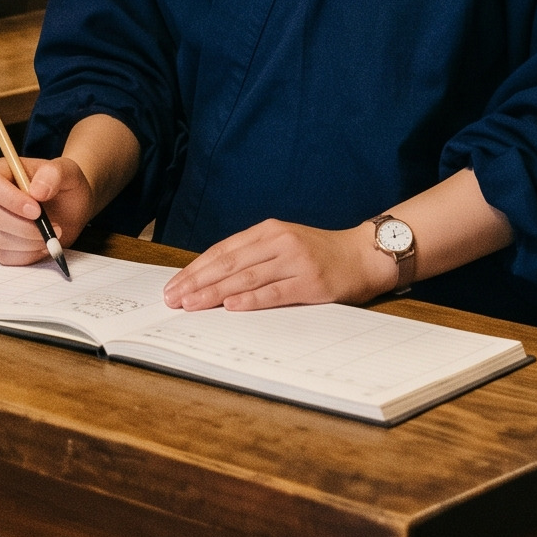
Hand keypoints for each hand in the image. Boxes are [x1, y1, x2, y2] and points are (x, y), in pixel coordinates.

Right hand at [0, 155, 95, 266]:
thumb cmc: (65, 185)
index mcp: (1, 172)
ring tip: (53, 233)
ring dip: (31, 241)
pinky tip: (44, 244)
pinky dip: (29, 254)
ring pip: (0, 239)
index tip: (36, 211)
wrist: (71, 206)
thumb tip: (37, 191)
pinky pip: (7, 256)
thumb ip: (53, 174)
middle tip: (54, 226)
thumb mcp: (68, 171)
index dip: (11, 200)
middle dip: (26, 226)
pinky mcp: (0, 245)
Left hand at [160, 219, 396, 311]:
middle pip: (229, 263)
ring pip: (246, 278)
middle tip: (173, 298)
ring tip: (191, 305)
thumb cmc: (320, 253)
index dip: (195, 268)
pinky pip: (274, 292)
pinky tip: (230, 306)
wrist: (363, 255)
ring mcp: (295, 261)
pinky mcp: (311, 282)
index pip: (223, 250)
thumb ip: (254, 255)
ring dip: (215, 293)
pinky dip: (250, 299)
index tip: (174, 284)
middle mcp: (279, 242)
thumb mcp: (284, 242)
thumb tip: (213, 278)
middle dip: (197, 282)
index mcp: (269, 230)